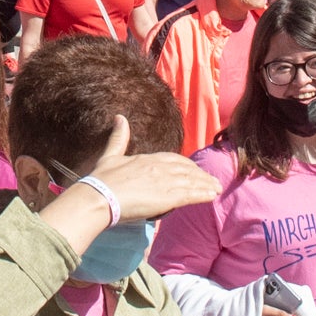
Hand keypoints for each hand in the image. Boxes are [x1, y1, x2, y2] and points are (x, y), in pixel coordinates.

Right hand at [84, 113, 220, 221]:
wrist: (99, 197)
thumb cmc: (102, 180)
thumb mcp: (110, 155)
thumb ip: (119, 138)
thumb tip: (120, 117)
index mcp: (147, 158)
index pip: (173, 159)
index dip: (186, 165)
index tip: (194, 170)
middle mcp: (160, 167)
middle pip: (186, 170)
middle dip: (200, 175)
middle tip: (211, 180)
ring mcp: (165, 181)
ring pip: (192, 181)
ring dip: (205, 185)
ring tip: (216, 188)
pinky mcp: (169, 196)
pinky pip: (191, 194)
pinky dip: (203, 194)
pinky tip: (212, 195)